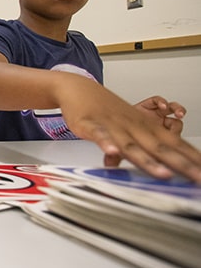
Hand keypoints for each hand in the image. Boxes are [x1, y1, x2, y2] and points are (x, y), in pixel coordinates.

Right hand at [58, 79, 200, 182]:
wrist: (79, 88)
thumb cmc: (105, 110)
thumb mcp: (123, 131)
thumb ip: (131, 153)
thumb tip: (135, 170)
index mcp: (146, 128)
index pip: (176, 145)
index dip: (193, 159)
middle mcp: (135, 127)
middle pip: (161, 148)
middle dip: (182, 165)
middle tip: (199, 178)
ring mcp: (115, 126)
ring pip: (132, 146)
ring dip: (148, 161)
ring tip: (164, 174)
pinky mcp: (92, 125)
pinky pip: (100, 135)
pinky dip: (107, 144)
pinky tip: (112, 154)